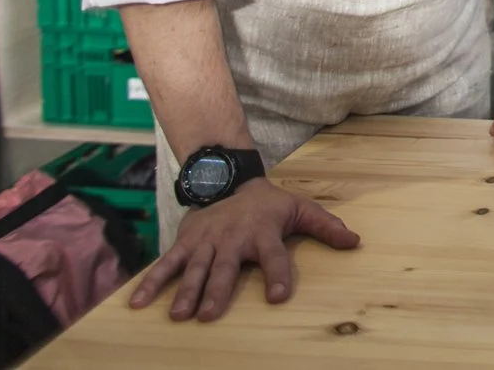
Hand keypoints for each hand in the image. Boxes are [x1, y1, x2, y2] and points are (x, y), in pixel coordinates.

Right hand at [130, 178, 358, 321]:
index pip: (274, 256)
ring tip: (180, 315)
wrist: (228, 178)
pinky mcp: (186, 242)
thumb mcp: (300, 208)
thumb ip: (326, 226)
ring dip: (187, 292)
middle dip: (218, 290)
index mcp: (263, 232)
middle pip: (226, 267)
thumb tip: (355, 242)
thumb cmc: (268, 204)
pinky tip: (139, 304)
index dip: (278, 274)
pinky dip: (152, 282)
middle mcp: (233, 238)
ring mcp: (206, 241)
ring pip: (196, 268)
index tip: (278, 296)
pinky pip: (167, 264)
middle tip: (211, 315)